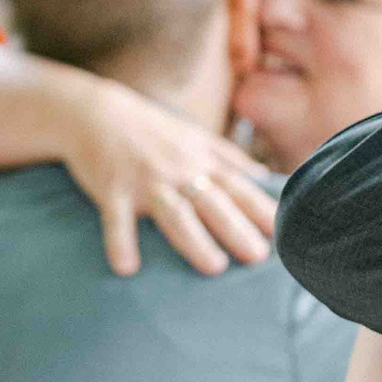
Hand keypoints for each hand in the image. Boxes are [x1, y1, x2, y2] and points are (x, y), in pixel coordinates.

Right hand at [61, 77, 277, 275]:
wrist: (94, 113)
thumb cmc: (151, 129)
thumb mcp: (195, 135)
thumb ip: (230, 157)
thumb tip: (265, 175)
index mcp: (200, 160)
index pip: (238, 188)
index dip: (261, 208)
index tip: (287, 229)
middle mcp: (178, 171)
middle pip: (212, 203)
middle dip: (237, 228)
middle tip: (259, 256)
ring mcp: (145, 181)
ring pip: (174, 212)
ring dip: (194, 240)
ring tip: (215, 267)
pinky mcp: (112, 190)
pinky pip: (116, 219)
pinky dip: (120, 242)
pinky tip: (127, 267)